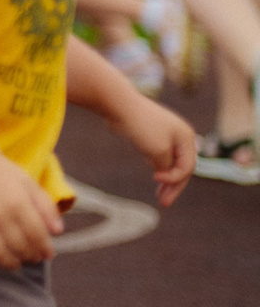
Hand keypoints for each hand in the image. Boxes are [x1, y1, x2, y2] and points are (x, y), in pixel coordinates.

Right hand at [0, 149, 62, 276]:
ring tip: (15, 263)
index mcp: (18, 203)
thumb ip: (46, 206)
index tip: (48, 254)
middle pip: (20, 247)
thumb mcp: (29, 183)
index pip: (37, 235)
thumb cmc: (2, 173)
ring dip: (11, 264)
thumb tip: (58, 232)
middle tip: (32, 258)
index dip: (45, 248)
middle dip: (30, 257)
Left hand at [115, 92, 198, 207]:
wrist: (117, 103)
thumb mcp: (157, 151)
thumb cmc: (140, 126)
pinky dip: (158, 166)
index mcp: (187, 137)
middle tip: (164, 203)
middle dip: (173, 186)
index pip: (188, 167)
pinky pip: (160, 154)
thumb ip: (166, 166)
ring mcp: (166, 134)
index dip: (175, 179)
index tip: (155, 179)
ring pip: (170, 161)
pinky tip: (154, 173)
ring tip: (160, 195)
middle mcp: (180, 135)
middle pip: (181, 167)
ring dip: (166, 178)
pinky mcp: (152, 133)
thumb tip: (166, 173)